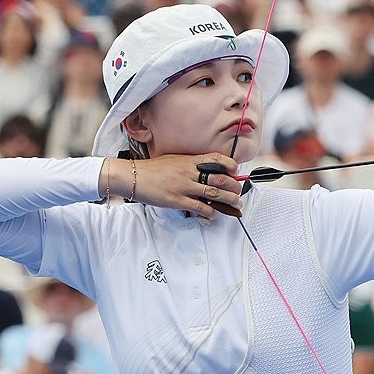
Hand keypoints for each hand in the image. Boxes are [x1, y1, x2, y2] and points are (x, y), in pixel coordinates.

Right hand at [105, 153, 243, 219]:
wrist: (134, 176)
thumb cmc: (153, 169)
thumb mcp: (175, 160)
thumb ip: (191, 165)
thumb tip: (207, 172)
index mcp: (189, 160)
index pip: (217, 159)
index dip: (230, 166)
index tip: (235, 172)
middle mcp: (189, 172)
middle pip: (220, 179)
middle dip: (235, 187)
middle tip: (239, 193)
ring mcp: (184, 187)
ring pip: (214, 194)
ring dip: (228, 200)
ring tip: (235, 204)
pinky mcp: (177, 200)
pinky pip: (200, 207)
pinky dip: (211, 212)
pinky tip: (214, 214)